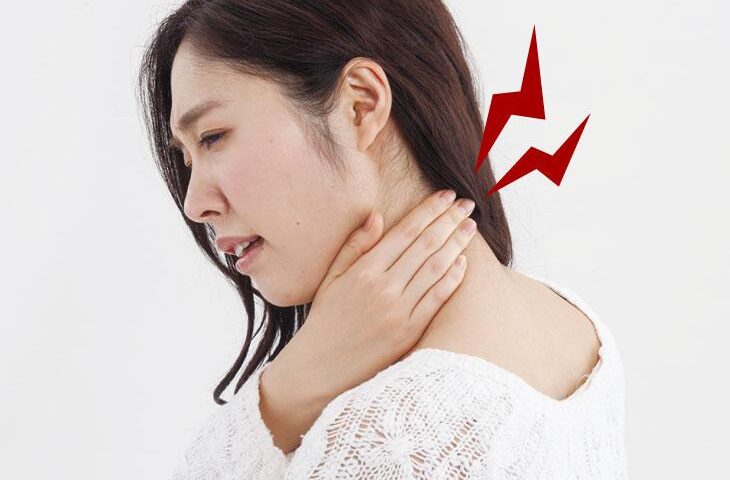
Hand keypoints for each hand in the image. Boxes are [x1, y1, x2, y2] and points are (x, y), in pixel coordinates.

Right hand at [284, 189, 477, 400]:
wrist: (321, 367)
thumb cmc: (325, 319)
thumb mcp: (332, 277)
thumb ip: (355, 245)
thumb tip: (378, 216)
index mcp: (364, 270)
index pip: (405, 232)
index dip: (428, 211)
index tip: (446, 195)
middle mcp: (384, 287)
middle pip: (426, 245)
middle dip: (449, 221)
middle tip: (467, 204)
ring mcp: (399, 311)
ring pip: (436, 269)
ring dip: (457, 244)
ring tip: (470, 226)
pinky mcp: (410, 332)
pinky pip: (437, 299)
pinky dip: (453, 278)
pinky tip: (463, 262)